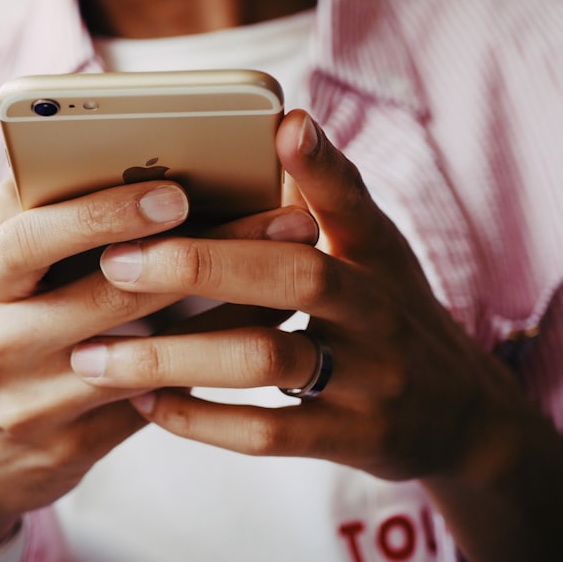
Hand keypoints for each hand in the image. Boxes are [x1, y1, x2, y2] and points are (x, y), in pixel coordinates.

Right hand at [0, 175, 318, 561]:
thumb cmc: (5, 328)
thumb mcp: (3, 270)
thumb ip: (42, 210)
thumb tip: (111, 137)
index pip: (31, 235)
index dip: (100, 213)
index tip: (176, 193)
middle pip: (106, 293)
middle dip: (202, 255)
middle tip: (282, 217)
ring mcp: (33, 401)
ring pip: (144, 354)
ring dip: (226, 310)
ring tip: (294, 268)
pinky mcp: (73, 445)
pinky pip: (157, 398)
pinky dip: (211, 360)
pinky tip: (261, 329)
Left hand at [71, 110, 523, 482]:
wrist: (465, 419)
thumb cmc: (393, 316)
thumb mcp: (377, 256)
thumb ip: (329, 201)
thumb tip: (280, 124)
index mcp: (378, 256)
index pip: (352, 202)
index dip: (321, 165)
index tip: (282, 124)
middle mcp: (380, 312)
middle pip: (298, 278)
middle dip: (202, 265)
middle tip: (116, 260)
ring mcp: (371, 379)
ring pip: (269, 358)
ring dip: (176, 356)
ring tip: (97, 353)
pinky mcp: (352, 438)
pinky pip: (268, 433)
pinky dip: (200, 418)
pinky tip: (145, 403)